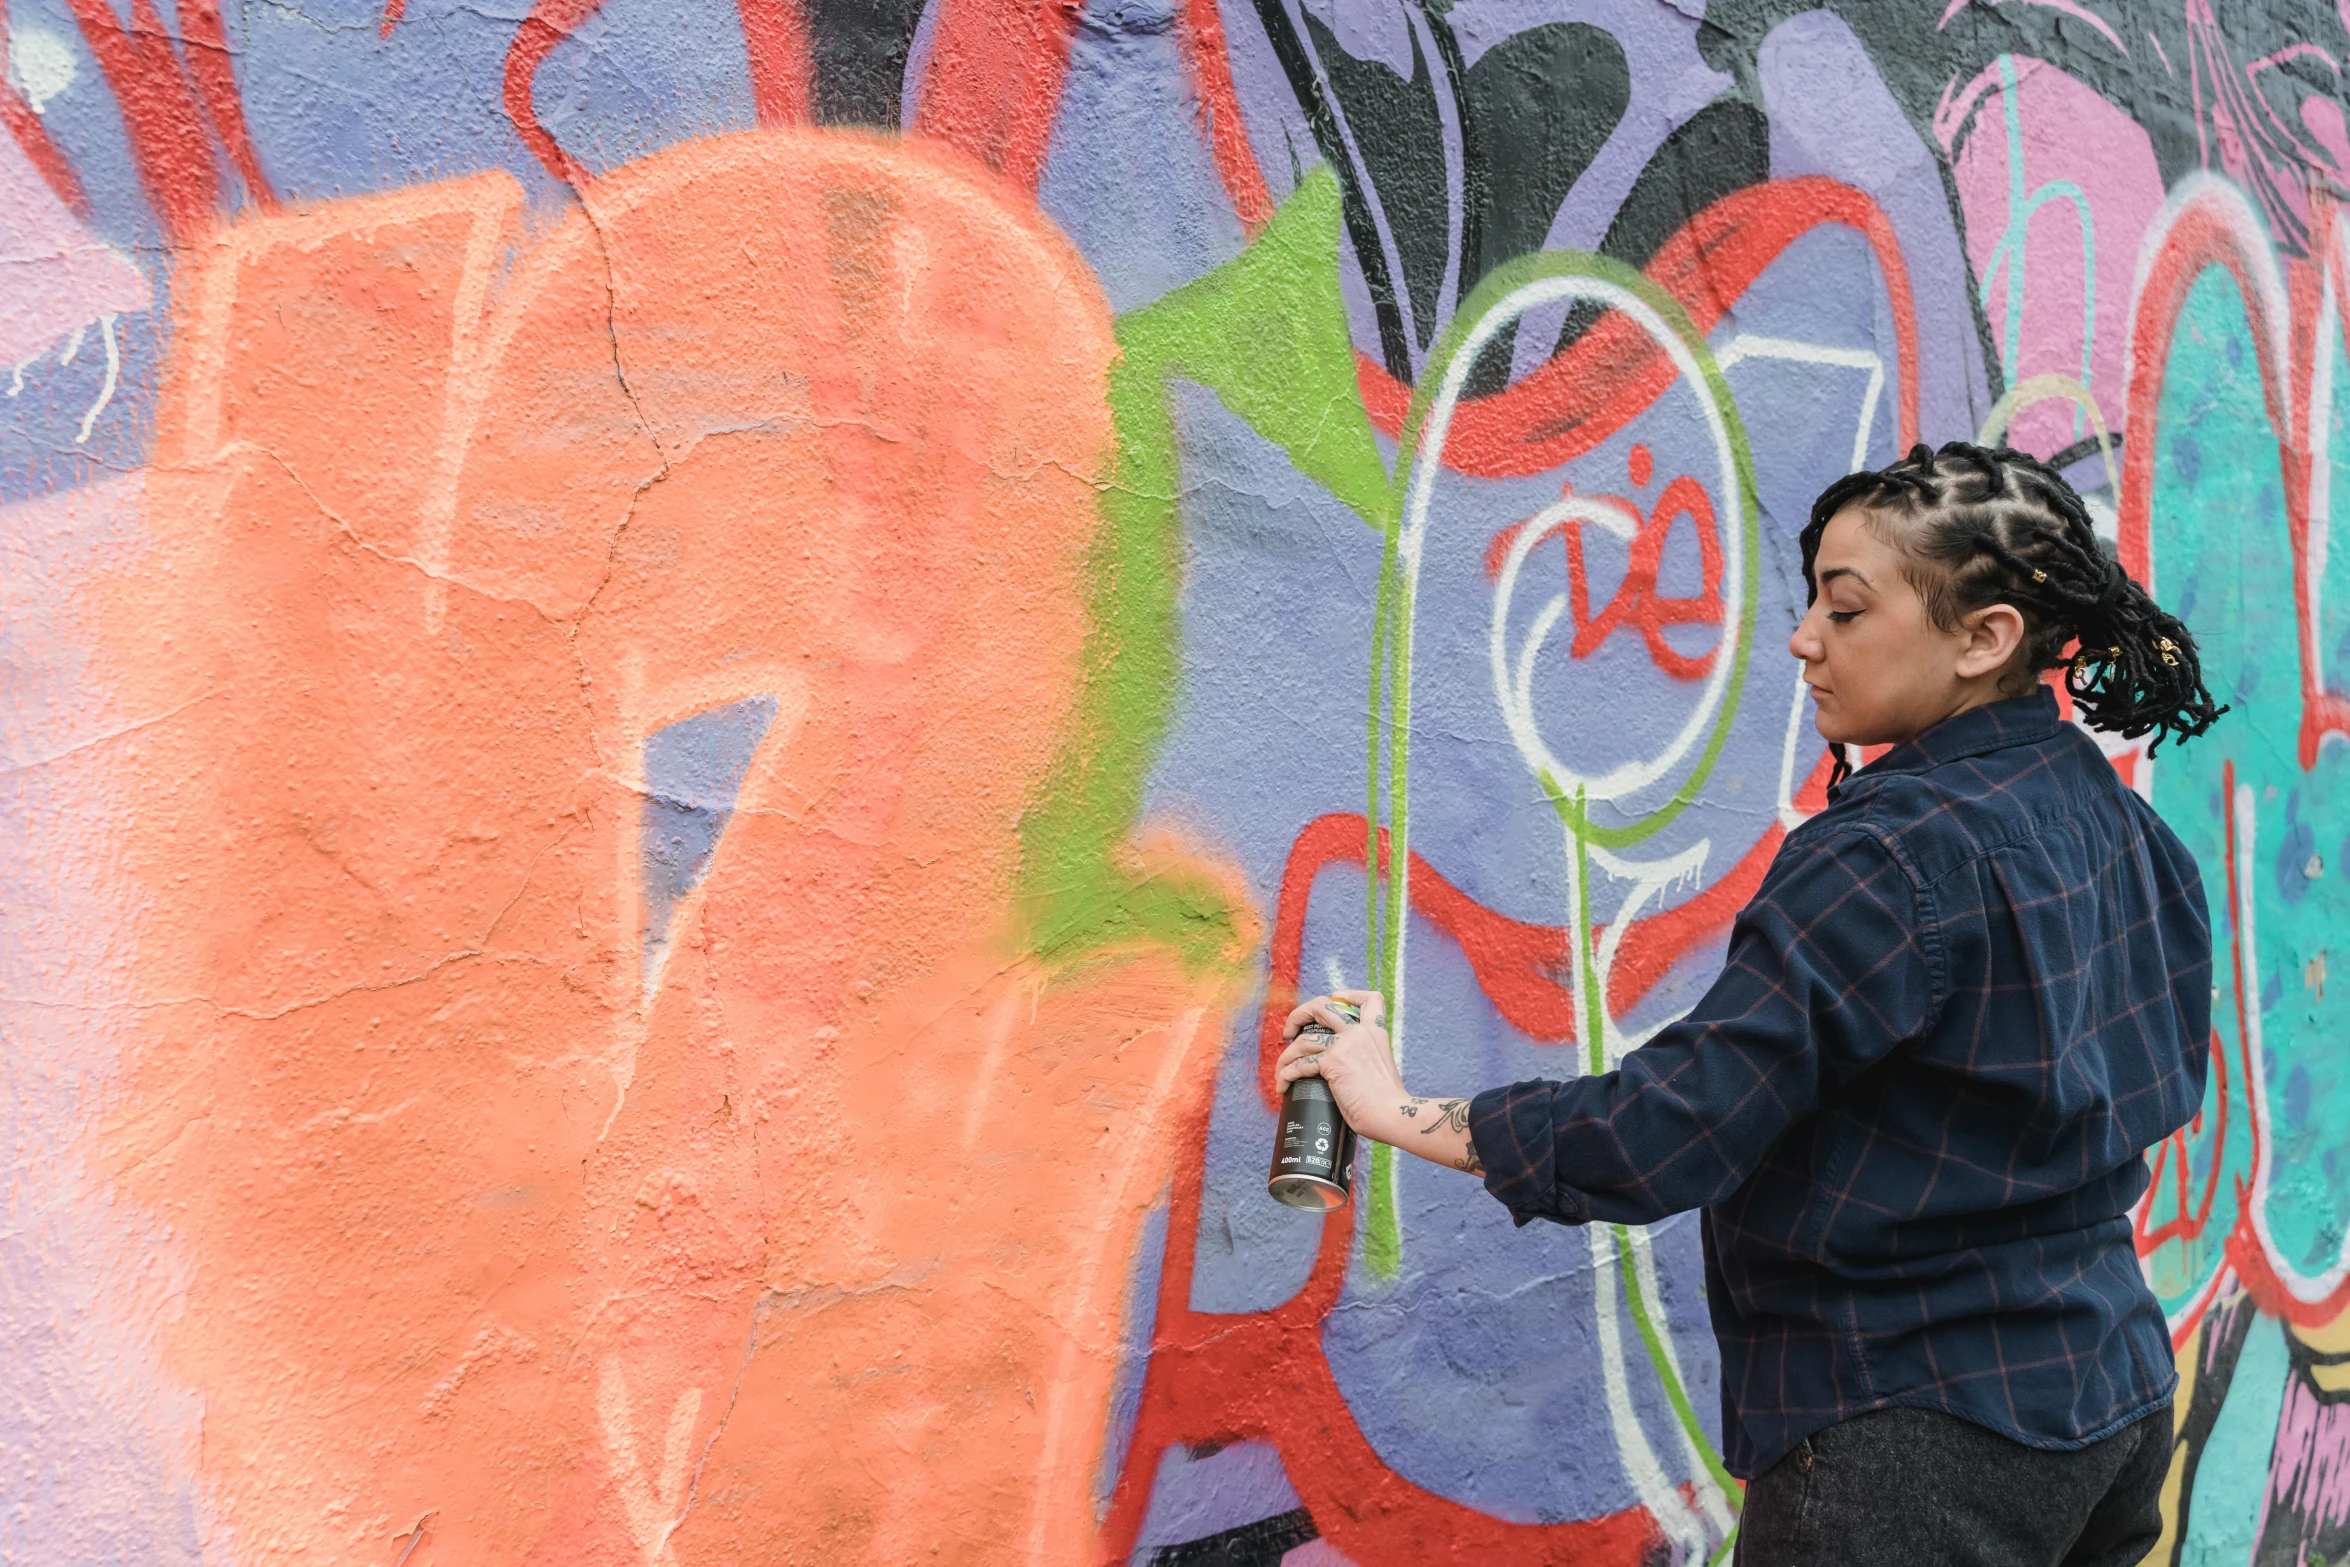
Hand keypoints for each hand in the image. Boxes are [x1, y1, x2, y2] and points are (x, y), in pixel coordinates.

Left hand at [1273, 990, 1484, 1175]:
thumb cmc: (1387, 1100)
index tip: (1334, 1000)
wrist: (1389, 1113)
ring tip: (1281, 1069)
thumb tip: (1347, 1066)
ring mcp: (1344, 1045)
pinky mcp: (1331, 1063)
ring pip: (1303, 1040)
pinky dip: (1286, 1075)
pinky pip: (1299, 1065)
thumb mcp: (1381, 1066)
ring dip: (1286, 1056)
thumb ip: (1366, 1056)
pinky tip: (1283, 1085)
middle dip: (1298, 1015)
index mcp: (1375, 1033)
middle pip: (1321, 1006)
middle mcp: (1359, 1033)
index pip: (1370, 999)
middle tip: (1289, 1032)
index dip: (1348, 995)